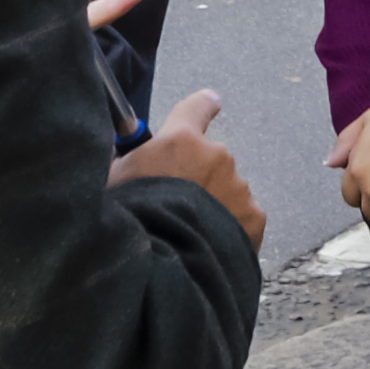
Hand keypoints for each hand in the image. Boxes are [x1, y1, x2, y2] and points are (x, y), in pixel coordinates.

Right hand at [117, 85, 265, 251]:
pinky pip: (242, 217)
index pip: (196, 108)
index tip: (211, 103)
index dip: (202, 107)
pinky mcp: (254, 219)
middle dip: (197, 177)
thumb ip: (132, 162)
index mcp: (180, 141)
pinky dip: (230, 227)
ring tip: (191, 232)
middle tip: (176, 205)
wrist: (163, 264)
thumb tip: (134, 161)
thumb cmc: (130, 218)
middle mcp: (216, 156)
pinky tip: (209, 243)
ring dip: (214, 204)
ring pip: (228, 191)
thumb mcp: (115, 181)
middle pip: (210, 161)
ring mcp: (239, 188)